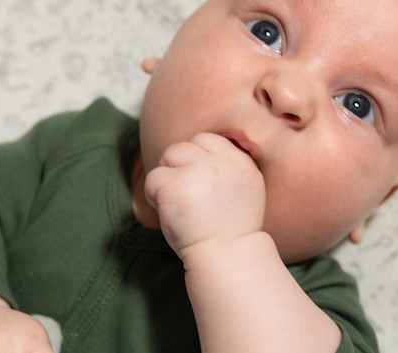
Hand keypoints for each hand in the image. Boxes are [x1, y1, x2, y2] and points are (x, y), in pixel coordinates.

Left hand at [145, 132, 265, 257]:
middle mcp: (222, 161)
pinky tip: (169, 212)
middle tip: (185, 195)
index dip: (197, 158)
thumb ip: (229, 169)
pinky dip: (154, 195)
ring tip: (177, 203)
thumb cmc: (231, 231)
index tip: (197, 183)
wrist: (227, 257)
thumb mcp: (245, 190)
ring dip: (167, 177)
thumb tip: (201, 153)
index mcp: (241, 162)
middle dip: (179, 166)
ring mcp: (199, 171)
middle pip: (186, 146)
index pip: (209, 140)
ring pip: (169, 155)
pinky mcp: (176, 185)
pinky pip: (153, 178)